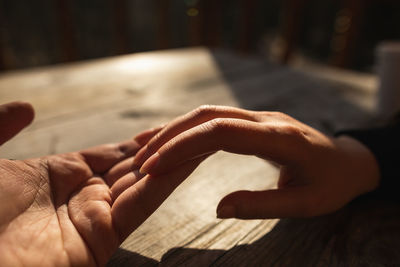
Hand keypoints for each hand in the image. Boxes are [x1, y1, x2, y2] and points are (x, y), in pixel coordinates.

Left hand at [0, 102, 203, 265]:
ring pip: (145, 184)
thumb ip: (3, 128)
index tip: (165, 127)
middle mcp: (81, 197)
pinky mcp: (102, 239)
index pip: (110, 155)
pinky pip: (142, 203)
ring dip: (175, 161)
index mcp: (56, 176)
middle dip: (165, 148)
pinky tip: (191, 159)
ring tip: (206, 138)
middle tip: (197, 128)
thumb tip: (29, 106)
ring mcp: (93, 219)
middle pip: (134, 167)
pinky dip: (167, 180)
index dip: (139, 140)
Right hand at [133, 105, 380, 218]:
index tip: (155, 167)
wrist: (348, 161)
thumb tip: (219, 209)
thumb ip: (263, 204)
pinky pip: (215, 119)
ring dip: (174, 129)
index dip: (184, 146)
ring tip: (144, 148)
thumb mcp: (305, 203)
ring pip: (208, 114)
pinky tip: (169, 137)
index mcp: (279, 138)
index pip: (220, 133)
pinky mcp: (253, 121)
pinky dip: (189, 128)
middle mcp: (265, 119)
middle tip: (141, 161)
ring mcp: (259, 116)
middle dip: (170, 137)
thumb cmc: (331, 184)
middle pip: (207, 117)